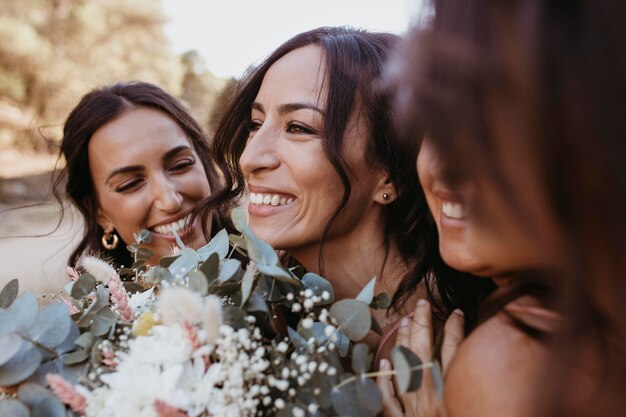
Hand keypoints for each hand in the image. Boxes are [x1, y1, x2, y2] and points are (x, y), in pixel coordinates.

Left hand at [377, 299, 464, 416]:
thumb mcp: (478, 405)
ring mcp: (413, 408)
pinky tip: (384, 362)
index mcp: (453, 392)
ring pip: (403, 368)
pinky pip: (388, 400)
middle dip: (422, 323)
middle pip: (423, 350)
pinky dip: (384, 380)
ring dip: (403, 343)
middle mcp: (430, 396)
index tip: (456, 312)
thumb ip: (473, 381)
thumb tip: (473, 355)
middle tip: (422, 304)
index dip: (455, 327)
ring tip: (404, 322)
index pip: (453, 349)